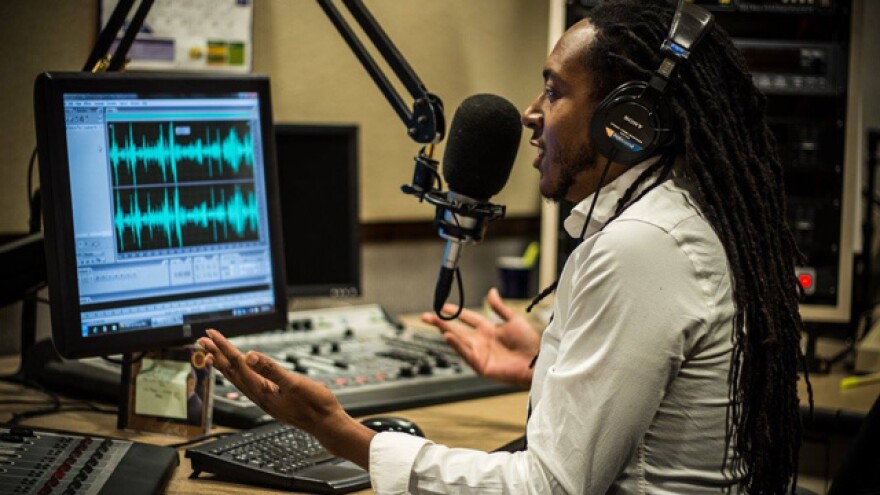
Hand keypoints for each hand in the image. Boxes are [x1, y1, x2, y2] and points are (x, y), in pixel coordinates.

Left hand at [198, 329, 374, 467]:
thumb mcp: (294, 383)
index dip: (223, 348)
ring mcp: (264, 398)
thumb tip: (249, 356)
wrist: (325, 423)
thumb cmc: (314, 404)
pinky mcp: (271, 398)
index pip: (237, 364)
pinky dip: (238, 373)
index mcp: (262, 390)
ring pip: (237, 378)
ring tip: (211, 353)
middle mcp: (258, 395)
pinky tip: (239, 370)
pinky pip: (248, 383)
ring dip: (223, 364)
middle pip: (231, 371)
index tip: (211, 335)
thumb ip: (271, 369)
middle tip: (202, 339)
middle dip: (216, 354)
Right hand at [421, 288, 539, 387]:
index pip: (467, 318)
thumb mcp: (513, 319)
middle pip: (457, 329)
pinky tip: (448, 336)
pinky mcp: (481, 365)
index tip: (443, 306)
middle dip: (441, 322)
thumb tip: (491, 291)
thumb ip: (499, 307)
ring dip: (445, 331)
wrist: (537, 360)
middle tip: (426, 316)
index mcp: (488, 329)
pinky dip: (456, 345)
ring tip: (434, 322)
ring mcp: (480, 353)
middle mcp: (481, 340)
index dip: (455, 311)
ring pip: (458, 340)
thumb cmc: (529, 342)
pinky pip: (465, 353)